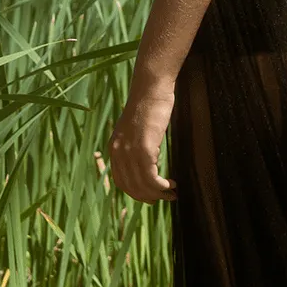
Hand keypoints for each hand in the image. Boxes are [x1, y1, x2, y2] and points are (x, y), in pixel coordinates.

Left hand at [107, 78, 177, 203]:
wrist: (151, 88)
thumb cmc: (149, 104)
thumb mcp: (137, 128)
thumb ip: (136, 145)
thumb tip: (147, 161)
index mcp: (114, 148)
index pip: (121, 181)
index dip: (136, 193)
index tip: (150, 197)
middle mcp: (118, 152)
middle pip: (131, 186)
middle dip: (148, 197)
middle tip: (164, 198)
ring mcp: (130, 151)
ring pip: (142, 185)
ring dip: (158, 194)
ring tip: (171, 193)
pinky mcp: (144, 149)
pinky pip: (151, 177)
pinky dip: (161, 186)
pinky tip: (170, 185)